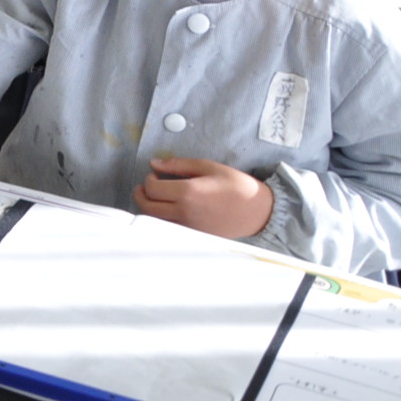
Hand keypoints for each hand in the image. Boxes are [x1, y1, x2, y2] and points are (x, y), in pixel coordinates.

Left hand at [135, 157, 273, 239]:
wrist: (259, 212)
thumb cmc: (236, 185)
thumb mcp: (208, 167)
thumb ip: (178, 165)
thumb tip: (154, 163)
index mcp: (187, 193)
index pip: (152, 189)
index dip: (148, 179)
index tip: (155, 174)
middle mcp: (185, 213)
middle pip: (147, 208)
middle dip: (141, 195)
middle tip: (145, 186)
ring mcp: (189, 228)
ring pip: (155, 221)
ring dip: (149, 208)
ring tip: (155, 197)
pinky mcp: (195, 236)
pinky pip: (169, 229)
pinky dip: (161, 219)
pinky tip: (169, 209)